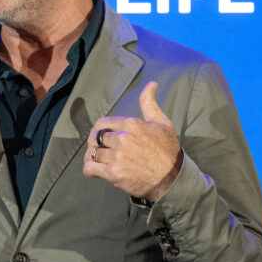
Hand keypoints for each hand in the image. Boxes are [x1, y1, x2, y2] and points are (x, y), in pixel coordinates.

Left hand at [82, 81, 180, 200]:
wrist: (172, 178)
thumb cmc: (167, 149)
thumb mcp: (162, 122)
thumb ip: (149, 103)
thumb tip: (151, 83)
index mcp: (131, 124)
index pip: (101, 123)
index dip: (99, 130)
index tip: (103, 136)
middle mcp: (122, 139)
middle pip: (94, 138)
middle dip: (95, 143)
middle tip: (102, 149)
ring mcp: (117, 157)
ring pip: (91, 153)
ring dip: (93, 157)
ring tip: (100, 160)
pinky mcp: (113, 173)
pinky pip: (89, 168)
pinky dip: (89, 169)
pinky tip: (95, 170)